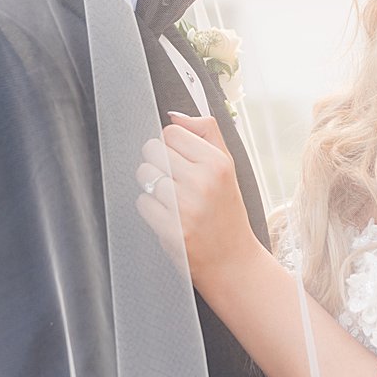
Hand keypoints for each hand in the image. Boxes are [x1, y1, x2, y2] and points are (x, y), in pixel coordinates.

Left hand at [134, 112, 257, 286]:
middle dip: (157, 162)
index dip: (170, 145)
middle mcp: (203, 182)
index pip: (171, 132)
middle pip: (152, 149)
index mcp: (217, 163)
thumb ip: (205, 133)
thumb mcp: (227, 166)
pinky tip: (168, 215)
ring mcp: (186, 207)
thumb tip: (174, 116)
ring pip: (144, 174)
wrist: (233, 260)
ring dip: (152, 185)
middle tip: (172, 178)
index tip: (179, 160)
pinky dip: (150, 208)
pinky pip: (143, 203)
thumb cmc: (226, 210)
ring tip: (171, 198)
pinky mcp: (172, 230)